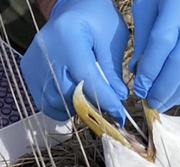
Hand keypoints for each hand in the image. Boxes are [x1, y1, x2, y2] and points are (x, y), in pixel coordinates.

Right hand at [20, 0, 128, 122]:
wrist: (73, 9)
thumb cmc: (97, 20)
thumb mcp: (112, 39)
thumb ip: (113, 69)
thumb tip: (118, 97)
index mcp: (68, 36)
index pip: (86, 77)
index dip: (105, 99)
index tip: (120, 113)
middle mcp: (46, 49)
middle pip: (68, 92)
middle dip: (92, 106)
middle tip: (109, 111)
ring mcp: (34, 60)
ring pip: (54, 101)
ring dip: (76, 108)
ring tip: (93, 102)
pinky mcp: (29, 69)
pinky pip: (43, 99)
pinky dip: (62, 105)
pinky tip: (77, 99)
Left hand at [129, 0, 179, 110]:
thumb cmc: (166, 1)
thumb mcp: (146, 10)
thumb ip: (144, 40)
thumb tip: (138, 73)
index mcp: (176, 8)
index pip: (162, 43)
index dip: (151, 70)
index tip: (140, 89)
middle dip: (166, 88)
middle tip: (153, 103)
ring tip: (166, 102)